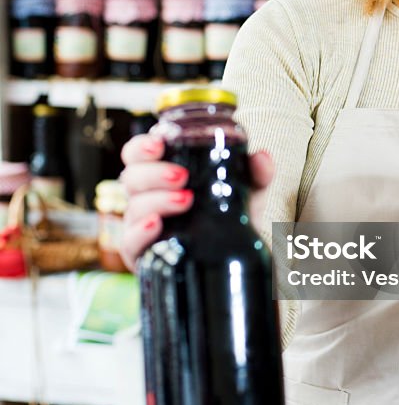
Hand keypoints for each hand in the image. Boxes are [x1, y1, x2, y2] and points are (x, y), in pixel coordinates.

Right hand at [119, 133, 273, 271]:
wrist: (233, 258)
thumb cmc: (229, 217)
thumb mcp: (247, 193)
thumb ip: (256, 173)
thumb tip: (262, 156)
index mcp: (161, 175)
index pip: (136, 155)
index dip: (141, 147)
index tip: (159, 145)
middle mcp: (146, 197)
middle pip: (132, 177)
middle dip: (154, 173)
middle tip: (182, 176)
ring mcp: (140, 226)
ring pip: (135, 207)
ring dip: (158, 200)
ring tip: (186, 200)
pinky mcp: (141, 254)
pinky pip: (129, 242)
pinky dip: (140, 231)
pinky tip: (157, 225)